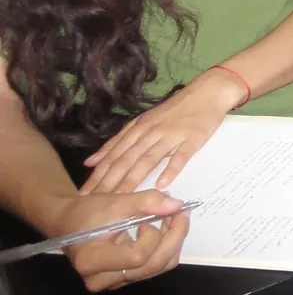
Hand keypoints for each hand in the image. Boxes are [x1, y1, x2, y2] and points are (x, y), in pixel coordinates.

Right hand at [49, 190, 190, 292]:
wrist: (70, 223)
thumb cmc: (87, 213)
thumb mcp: (115, 201)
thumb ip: (146, 202)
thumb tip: (177, 204)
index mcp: (92, 261)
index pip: (137, 256)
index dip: (154, 235)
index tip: (154, 214)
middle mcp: (102, 279)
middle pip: (153, 265)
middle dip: (174, 236)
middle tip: (180, 212)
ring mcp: (114, 282)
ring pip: (158, 267)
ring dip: (172, 241)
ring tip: (173, 217)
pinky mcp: (124, 278)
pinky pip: (153, 266)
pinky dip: (165, 246)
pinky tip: (165, 228)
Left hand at [81, 69, 241, 194]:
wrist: (207, 92)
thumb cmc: (174, 109)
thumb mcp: (142, 121)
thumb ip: (118, 141)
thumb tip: (90, 161)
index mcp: (137, 128)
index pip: (113, 155)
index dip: (98, 175)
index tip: (84, 195)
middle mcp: (150, 132)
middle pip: (127, 160)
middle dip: (110, 182)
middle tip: (96, 203)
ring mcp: (171, 135)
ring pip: (148, 159)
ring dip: (133, 179)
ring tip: (122, 199)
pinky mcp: (192, 139)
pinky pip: (180, 156)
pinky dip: (171, 169)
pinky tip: (163, 185)